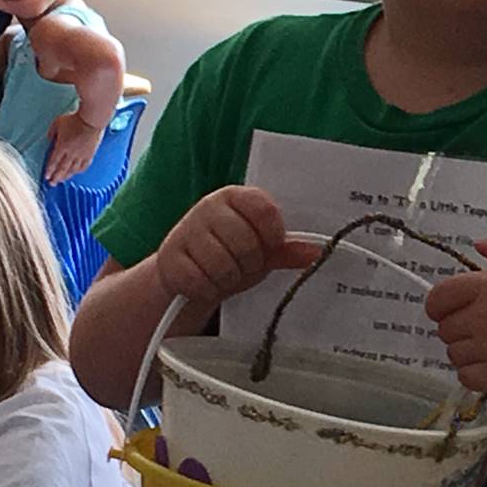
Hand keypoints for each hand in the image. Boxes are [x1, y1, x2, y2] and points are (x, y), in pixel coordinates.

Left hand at [44, 110, 102, 183]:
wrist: (92, 120)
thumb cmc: (75, 120)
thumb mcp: (58, 123)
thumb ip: (52, 132)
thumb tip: (49, 138)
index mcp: (62, 146)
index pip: (54, 162)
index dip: (50, 170)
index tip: (46, 176)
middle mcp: (71, 153)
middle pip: (63, 169)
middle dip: (56, 177)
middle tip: (52, 183)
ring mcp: (82, 155)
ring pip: (73, 170)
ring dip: (67, 176)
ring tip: (62, 180)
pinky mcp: (90, 154)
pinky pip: (84, 166)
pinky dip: (79, 171)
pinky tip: (76, 173)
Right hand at [156, 185, 320, 306]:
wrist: (186, 269)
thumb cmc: (229, 254)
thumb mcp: (261, 250)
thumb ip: (287, 250)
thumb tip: (317, 252)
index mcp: (235, 197)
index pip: (266, 211)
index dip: (272, 236)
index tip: (269, 246)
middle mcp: (208, 207)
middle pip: (247, 243)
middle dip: (249, 264)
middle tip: (241, 265)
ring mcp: (186, 230)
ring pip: (223, 265)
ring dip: (228, 279)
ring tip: (223, 274)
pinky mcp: (169, 257)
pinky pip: (199, 281)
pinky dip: (207, 289)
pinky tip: (205, 282)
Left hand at [424, 232, 486, 392]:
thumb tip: (479, 246)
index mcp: (485, 287)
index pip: (437, 298)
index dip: (440, 305)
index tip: (450, 309)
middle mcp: (480, 318)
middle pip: (444, 328)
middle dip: (457, 327)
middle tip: (481, 327)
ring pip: (453, 354)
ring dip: (466, 351)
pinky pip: (466, 377)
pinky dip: (473, 374)